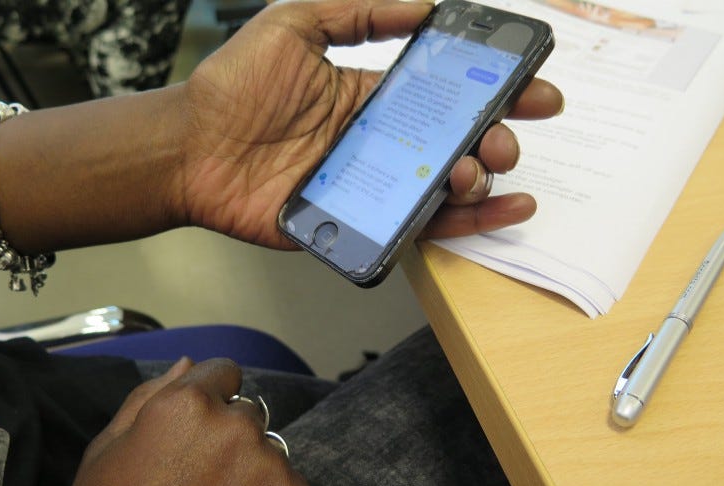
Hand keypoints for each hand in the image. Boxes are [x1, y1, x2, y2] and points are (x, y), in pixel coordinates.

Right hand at [59, 358, 315, 485]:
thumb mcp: (105, 455)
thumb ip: (149, 397)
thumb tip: (188, 363)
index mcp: (184, 405)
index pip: (224, 372)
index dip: (210, 400)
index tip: (198, 431)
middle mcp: (234, 425)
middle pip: (248, 414)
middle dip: (230, 438)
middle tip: (199, 485)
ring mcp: (270, 465)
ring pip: (270, 453)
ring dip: (252, 473)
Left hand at [179, 0, 563, 248]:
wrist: (191, 148)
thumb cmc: (234, 85)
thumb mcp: (294, 24)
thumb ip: (358, 11)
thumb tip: (427, 3)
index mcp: (372, 95)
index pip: (446, 93)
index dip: (493, 87)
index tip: (532, 82)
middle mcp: (380, 141)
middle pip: (456, 142)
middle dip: (497, 134)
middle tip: (511, 131)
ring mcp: (372, 184)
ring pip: (446, 184)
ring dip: (483, 175)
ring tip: (489, 163)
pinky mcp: (360, 220)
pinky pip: (420, 225)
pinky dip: (464, 222)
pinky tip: (500, 207)